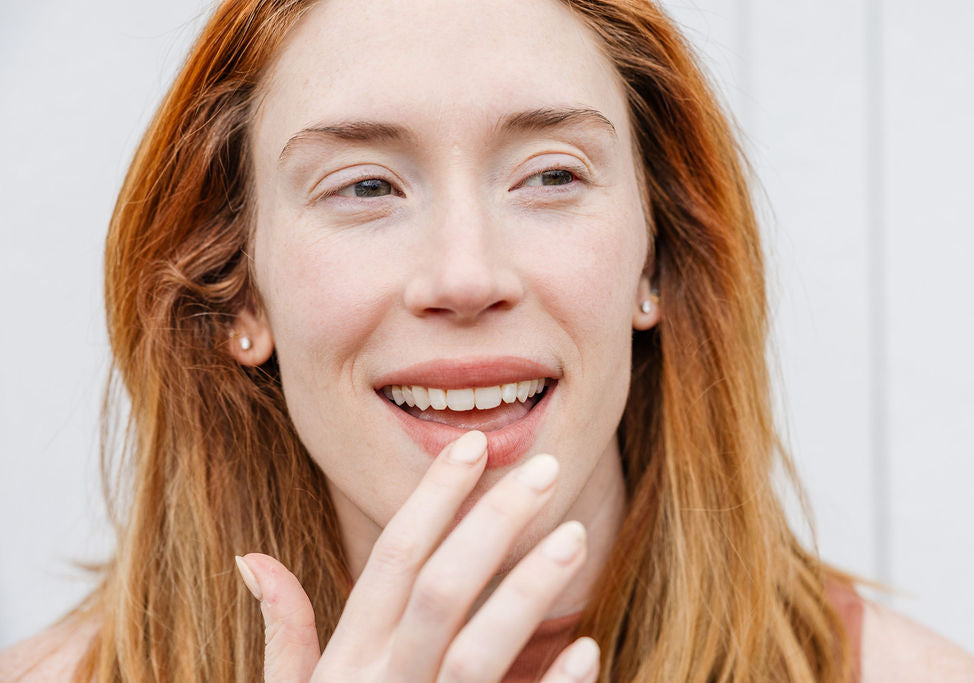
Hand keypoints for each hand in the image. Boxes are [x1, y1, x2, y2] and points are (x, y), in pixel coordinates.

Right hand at [234, 430, 599, 681]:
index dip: (436, 495)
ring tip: (575, 536)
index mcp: (348, 661)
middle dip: (495, 522)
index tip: (476, 445)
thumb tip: (252, 558)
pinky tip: (587, 648)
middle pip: (441, 588)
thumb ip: (285, 634)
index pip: (394, 557)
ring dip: (527, 590)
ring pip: (478, 649)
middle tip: (548, 469)